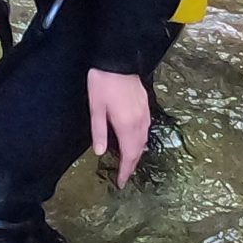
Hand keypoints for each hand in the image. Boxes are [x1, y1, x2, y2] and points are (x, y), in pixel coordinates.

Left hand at [88, 70, 152, 186]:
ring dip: (137, 153)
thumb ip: (99, 131)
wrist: (118, 58)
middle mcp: (139, 122)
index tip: (122, 183)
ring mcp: (145, 113)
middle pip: (139, 150)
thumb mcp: (96, 107)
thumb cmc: (103, 83)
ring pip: (144, 140)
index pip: (129, 155)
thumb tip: (101, 153)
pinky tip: (134, 139)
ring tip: (128, 161)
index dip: (126, 171)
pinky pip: (145, 129)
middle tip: (124, 175)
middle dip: (132, 164)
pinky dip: (140, 140)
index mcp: (126, 125)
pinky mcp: (145, 105)